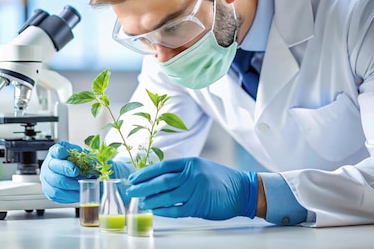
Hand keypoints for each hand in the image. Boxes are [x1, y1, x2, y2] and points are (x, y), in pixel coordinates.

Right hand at [39, 141, 133, 202]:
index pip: (55, 150)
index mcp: (57, 152)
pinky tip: (78, 194)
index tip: (66, 153)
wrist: (74, 174)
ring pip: (55, 184)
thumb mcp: (84, 156)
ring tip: (82, 186)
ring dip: (70, 186)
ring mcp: (47, 178)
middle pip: (54, 168)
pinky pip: (57, 196)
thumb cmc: (79, 164)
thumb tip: (101, 162)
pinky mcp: (50, 191)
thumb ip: (89, 157)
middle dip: (66, 170)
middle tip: (77, 173)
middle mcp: (50, 165)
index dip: (60, 152)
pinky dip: (69, 196)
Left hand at [126, 157, 258, 219]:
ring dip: (150, 200)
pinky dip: (163, 210)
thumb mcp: (201, 167)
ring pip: (166, 196)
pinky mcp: (198, 206)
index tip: (134, 178)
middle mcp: (192, 175)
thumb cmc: (220, 179)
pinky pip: (176, 209)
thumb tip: (158, 180)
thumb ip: (182, 172)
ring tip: (141, 202)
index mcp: (191, 163)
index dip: (145, 173)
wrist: (242, 190)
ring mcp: (195, 190)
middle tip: (130, 190)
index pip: (162, 167)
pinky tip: (156, 210)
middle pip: (161, 181)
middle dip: (142, 187)